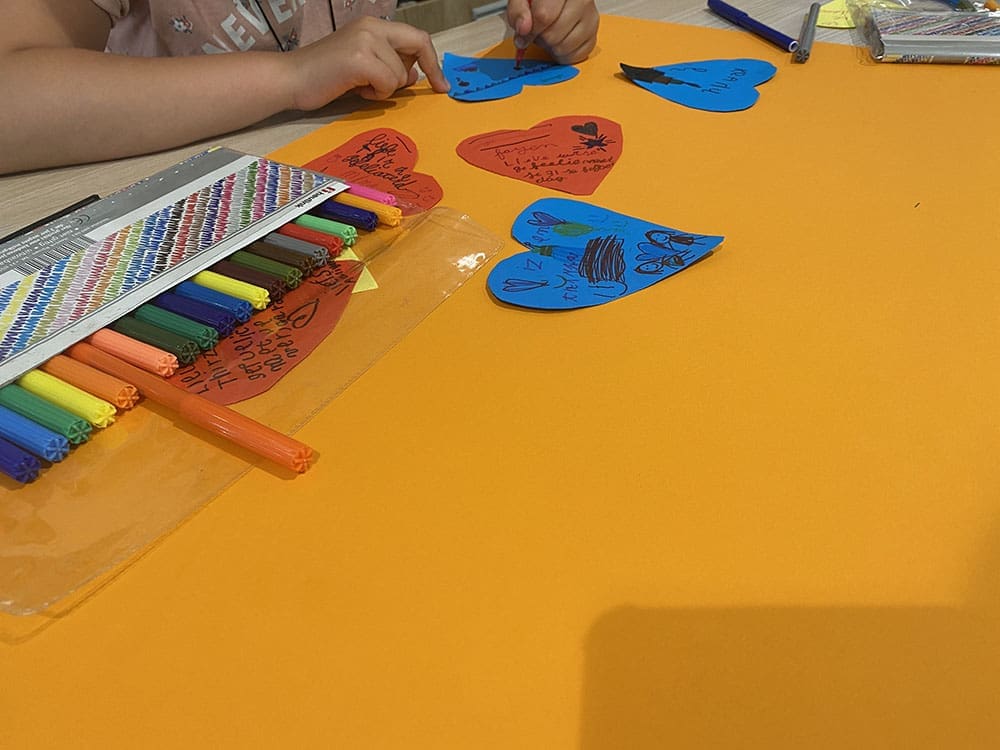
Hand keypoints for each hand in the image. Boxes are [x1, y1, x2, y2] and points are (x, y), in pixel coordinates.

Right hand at [284, 17, 448, 110]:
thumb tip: (414, 74)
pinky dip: (377, 94)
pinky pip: (388, 83)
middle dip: (427, 70)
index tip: (442, 83)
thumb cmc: (325, 76)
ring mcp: (365, 40)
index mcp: (373, 25)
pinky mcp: (359, 59)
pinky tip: (356, 90)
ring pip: (401, 74)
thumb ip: (389, 66)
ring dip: (386, 89)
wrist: (291, 79)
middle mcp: (372, 27)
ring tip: (361, 86)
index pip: (417, 37)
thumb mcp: (363, 67)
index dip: (433, 61)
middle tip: (434, 88)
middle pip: (419, 45)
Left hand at [506, 0, 598, 63]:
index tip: (523, 35)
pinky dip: (564, 54)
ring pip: (565, 47)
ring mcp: (591, 17)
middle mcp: (581, 0)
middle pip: (554, 35)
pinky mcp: (594, 34)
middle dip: (541, 39)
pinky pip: (577, 55)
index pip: (544, 16)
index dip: (530, 31)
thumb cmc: (540, 0)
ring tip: (550, 35)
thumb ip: (518, 11)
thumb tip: (524, 30)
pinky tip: (560, 42)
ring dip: (552, 47)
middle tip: (539, 31)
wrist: (558, 0)